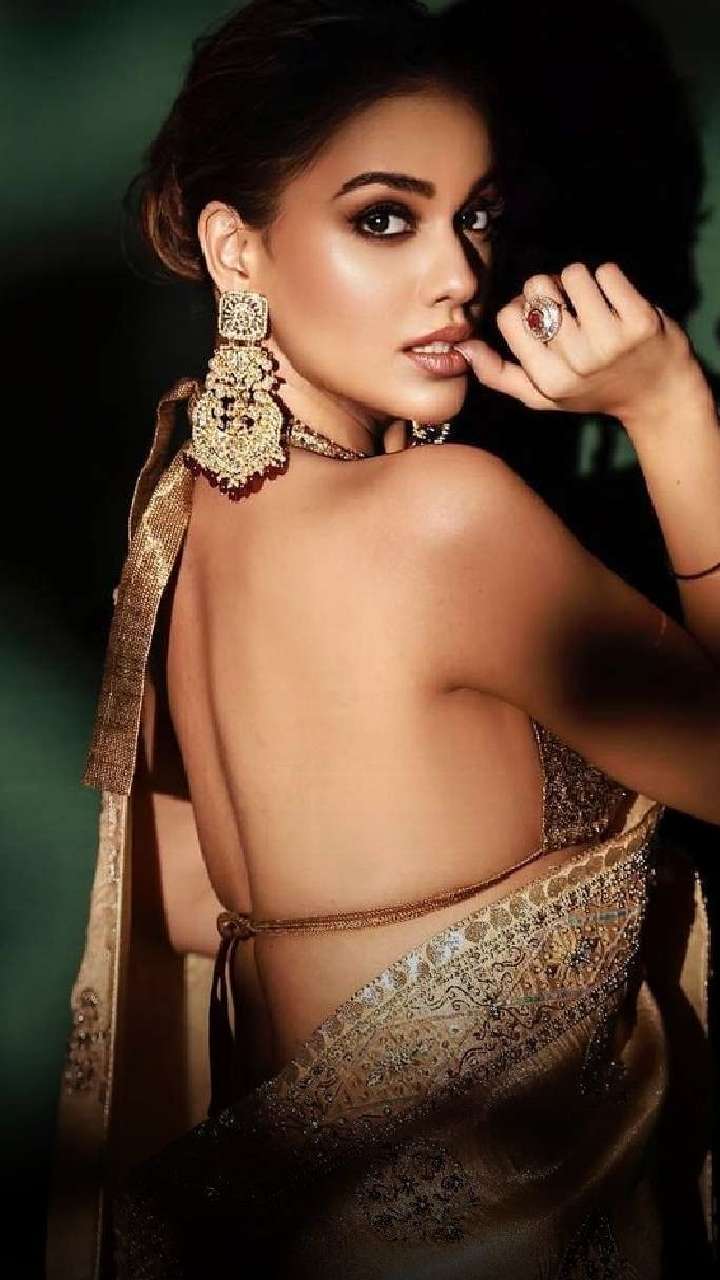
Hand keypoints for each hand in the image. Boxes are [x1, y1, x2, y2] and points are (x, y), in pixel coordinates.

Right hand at [455, 262, 700, 427]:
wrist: (659, 396)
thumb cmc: (593, 391)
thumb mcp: (543, 395)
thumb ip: (499, 375)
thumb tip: (462, 348)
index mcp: (549, 380)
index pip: (510, 316)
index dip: (522, 307)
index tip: (540, 316)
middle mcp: (578, 362)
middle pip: (538, 289)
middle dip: (549, 287)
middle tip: (566, 304)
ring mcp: (611, 341)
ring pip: (572, 274)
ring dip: (580, 280)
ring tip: (592, 302)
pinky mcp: (640, 321)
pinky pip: (607, 273)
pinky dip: (609, 278)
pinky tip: (615, 299)